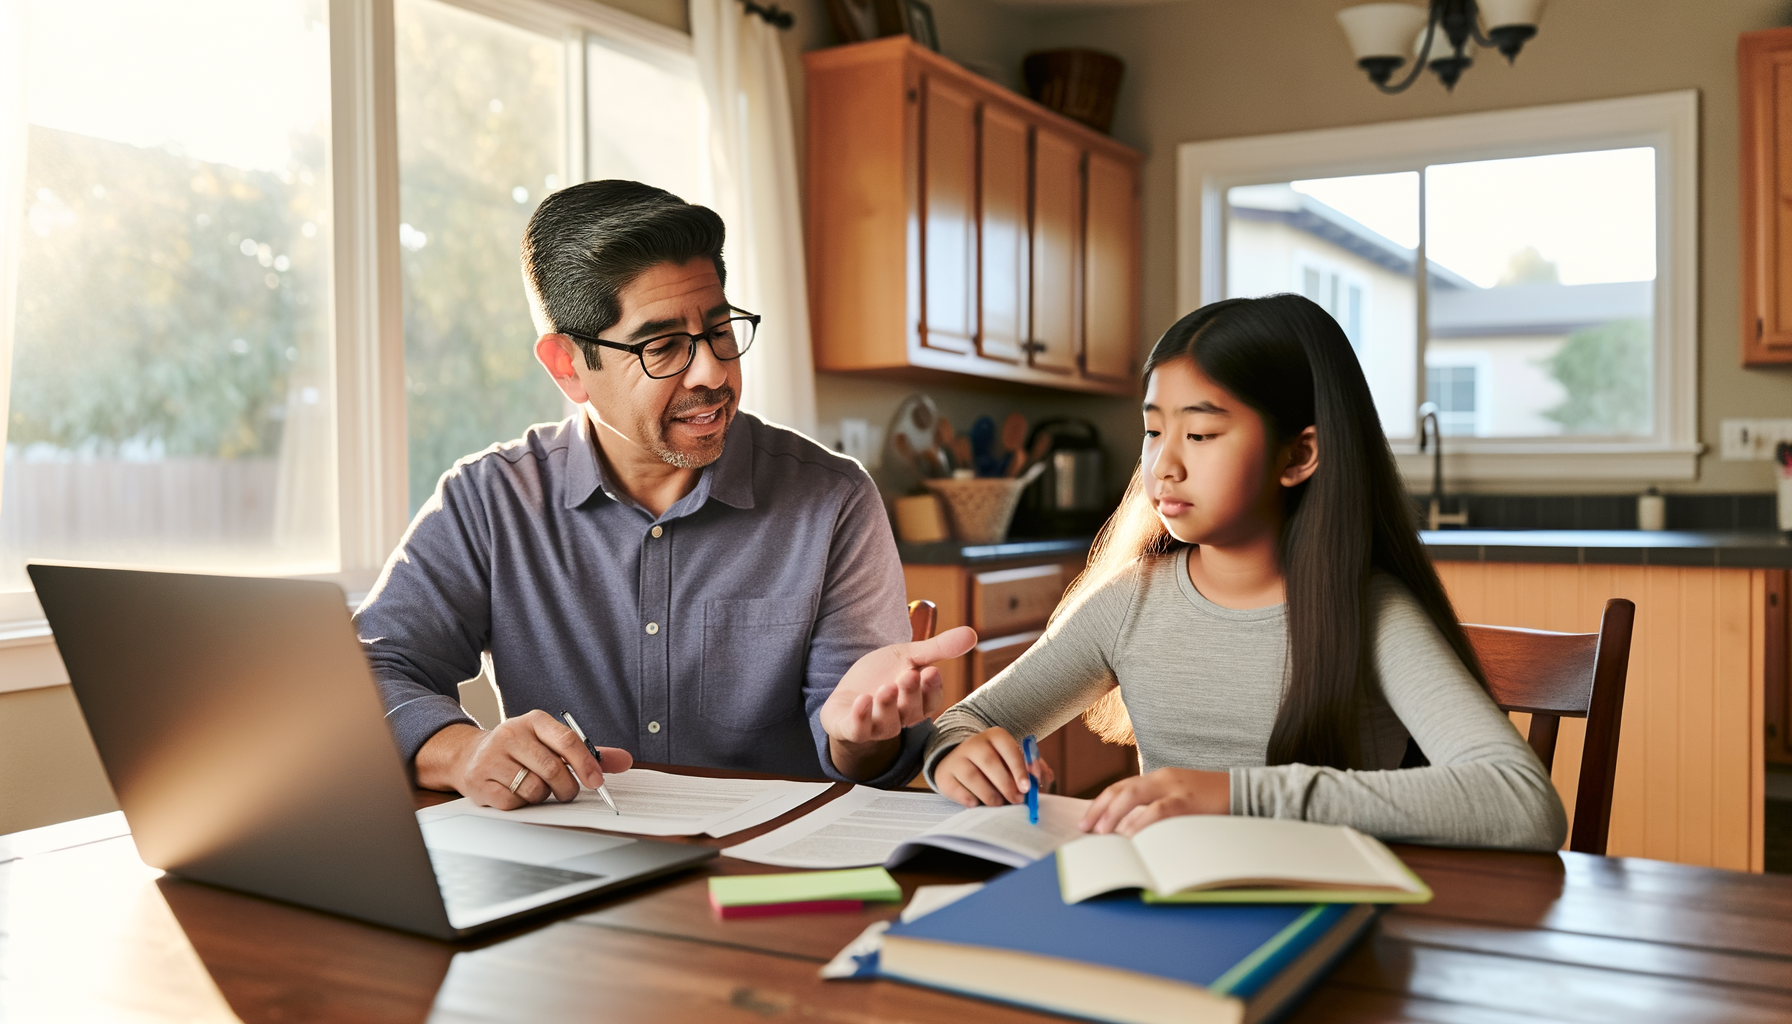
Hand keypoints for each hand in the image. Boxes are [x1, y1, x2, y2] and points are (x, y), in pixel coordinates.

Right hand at [413, 710, 634, 809]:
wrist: (469, 755)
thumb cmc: (520, 750)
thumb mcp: (551, 743)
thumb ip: (587, 752)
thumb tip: (625, 761)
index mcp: (534, 721)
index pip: (568, 740)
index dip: (586, 764)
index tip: (598, 782)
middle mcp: (511, 734)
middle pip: (553, 769)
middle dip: (567, 788)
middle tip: (568, 792)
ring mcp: (492, 757)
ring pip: (534, 789)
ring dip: (542, 796)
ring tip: (536, 788)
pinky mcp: (479, 781)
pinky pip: (513, 803)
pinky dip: (521, 805)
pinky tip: (515, 793)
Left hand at [820, 626, 976, 780]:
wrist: (848, 689)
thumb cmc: (883, 673)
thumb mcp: (909, 656)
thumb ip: (938, 648)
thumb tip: (973, 634)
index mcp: (919, 702)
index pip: (931, 699)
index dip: (931, 687)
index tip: (931, 671)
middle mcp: (901, 718)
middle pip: (911, 711)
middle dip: (911, 693)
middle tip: (910, 675)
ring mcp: (876, 726)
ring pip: (887, 723)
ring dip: (887, 706)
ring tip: (887, 687)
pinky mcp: (852, 729)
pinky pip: (858, 730)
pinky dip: (860, 717)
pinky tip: (862, 700)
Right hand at [935, 727, 1056, 806]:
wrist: (961, 761)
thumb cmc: (996, 764)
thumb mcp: (1014, 760)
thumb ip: (1032, 768)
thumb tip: (1044, 776)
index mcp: (995, 736)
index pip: (1008, 749)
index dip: (1019, 768)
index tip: (1027, 787)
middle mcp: (974, 743)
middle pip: (990, 763)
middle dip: (1006, 785)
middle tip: (1017, 800)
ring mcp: (956, 758)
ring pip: (973, 777)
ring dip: (990, 795)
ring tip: (999, 804)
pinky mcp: (944, 774)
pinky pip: (956, 789)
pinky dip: (969, 799)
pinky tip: (977, 803)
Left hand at [1078, 767, 1228, 835]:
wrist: (1246, 791)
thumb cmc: (1211, 802)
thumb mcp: (1180, 801)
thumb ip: (1156, 810)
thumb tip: (1129, 832)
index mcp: (1159, 777)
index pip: (1121, 786)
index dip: (1101, 804)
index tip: (1086, 821)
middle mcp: (1163, 778)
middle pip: (1121, 789)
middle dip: (1101, 809)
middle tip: (1088, 830)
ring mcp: (1175, 788)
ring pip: (1134, 795)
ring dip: (1114, 814)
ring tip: (1103, 833)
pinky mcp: (1188, 801)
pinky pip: (1158, 810)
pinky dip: (1141, 822)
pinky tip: (1131, 835)